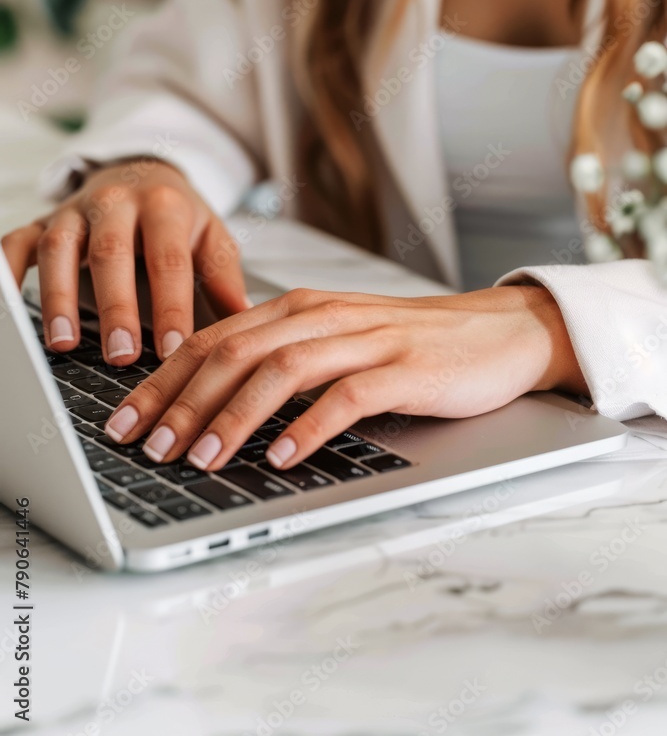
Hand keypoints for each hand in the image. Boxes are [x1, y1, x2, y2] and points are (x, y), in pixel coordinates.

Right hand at [1, 160, 248, 363]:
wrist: (143, 171)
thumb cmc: (179, 217)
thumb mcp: (212, 235)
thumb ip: (224, 275)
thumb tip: (245, 320)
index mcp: (164, 206)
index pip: (169, 259)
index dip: (171, 305)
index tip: (173, 349)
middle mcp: (116, 202)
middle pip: (112, 253)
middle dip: (116, 306)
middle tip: (122, 356)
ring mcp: (75, 211)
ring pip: (59, 248)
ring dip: (59, 297)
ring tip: (65, 344)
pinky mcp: (43, 220)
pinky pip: (17, 242)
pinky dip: (7, 270)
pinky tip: (6, 306)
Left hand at [103, 284, 586, 469]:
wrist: (496, 331)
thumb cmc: (409, 344)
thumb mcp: (335, 341)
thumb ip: (281, 357)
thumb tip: (213, 399)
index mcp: (298, 308)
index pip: (213, 339)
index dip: (164, 381)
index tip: (128, 421)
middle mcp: (323, 316)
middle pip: (235, 352)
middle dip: (184, 402)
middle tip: (151, 447)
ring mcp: (365, 340)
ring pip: (282, 370)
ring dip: (234, 416)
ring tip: (203, 458)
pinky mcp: (404, 369)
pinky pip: (346, 396)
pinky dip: (309, 426)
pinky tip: (282, 456)